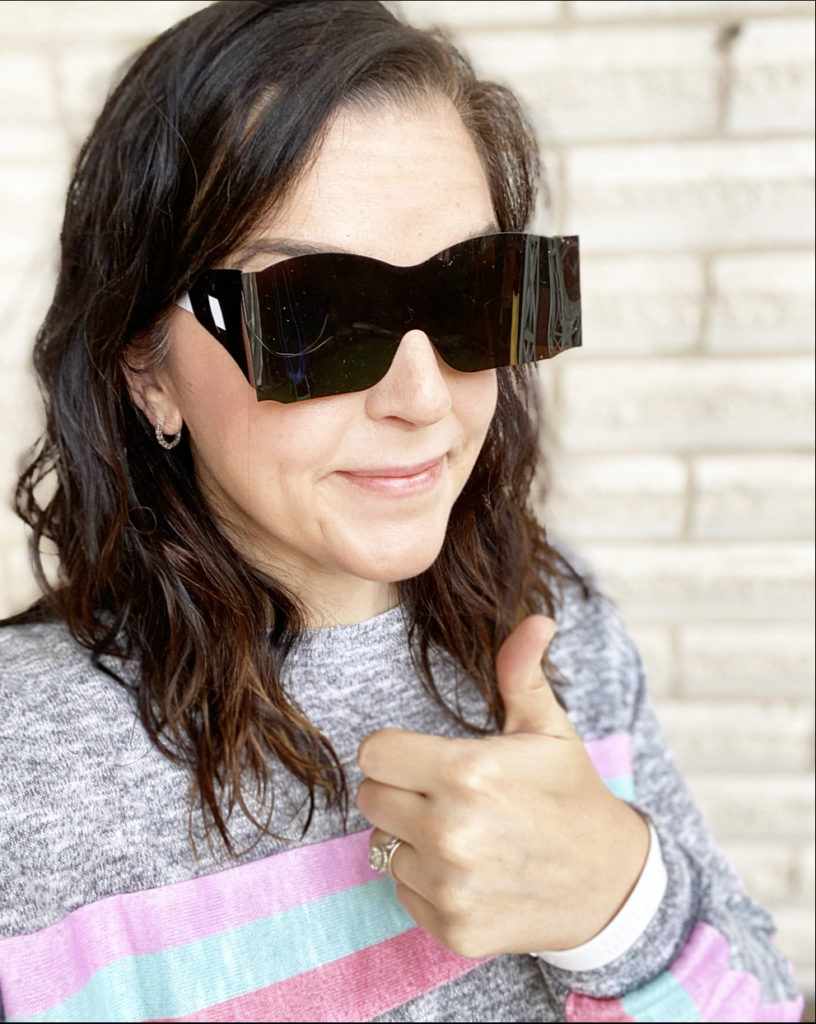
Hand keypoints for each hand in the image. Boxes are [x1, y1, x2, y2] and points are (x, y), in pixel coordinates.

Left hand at [355, 615, 648, 958]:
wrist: (609, 886)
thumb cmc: (570, 795)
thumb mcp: (549, 729)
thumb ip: (523, 672)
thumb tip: (537, 619)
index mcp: (468, 772)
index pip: (374, 753)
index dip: (395, 750)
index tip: (422, 756)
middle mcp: (452, 831)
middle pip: (371, 798)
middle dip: (398, 790)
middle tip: (442, 792)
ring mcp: (450, 886)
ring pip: (383, 846)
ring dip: (411, 838)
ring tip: (461, 833)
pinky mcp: (451, 928)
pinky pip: (402, 890)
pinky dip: (424, 881)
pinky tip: (467, 870)